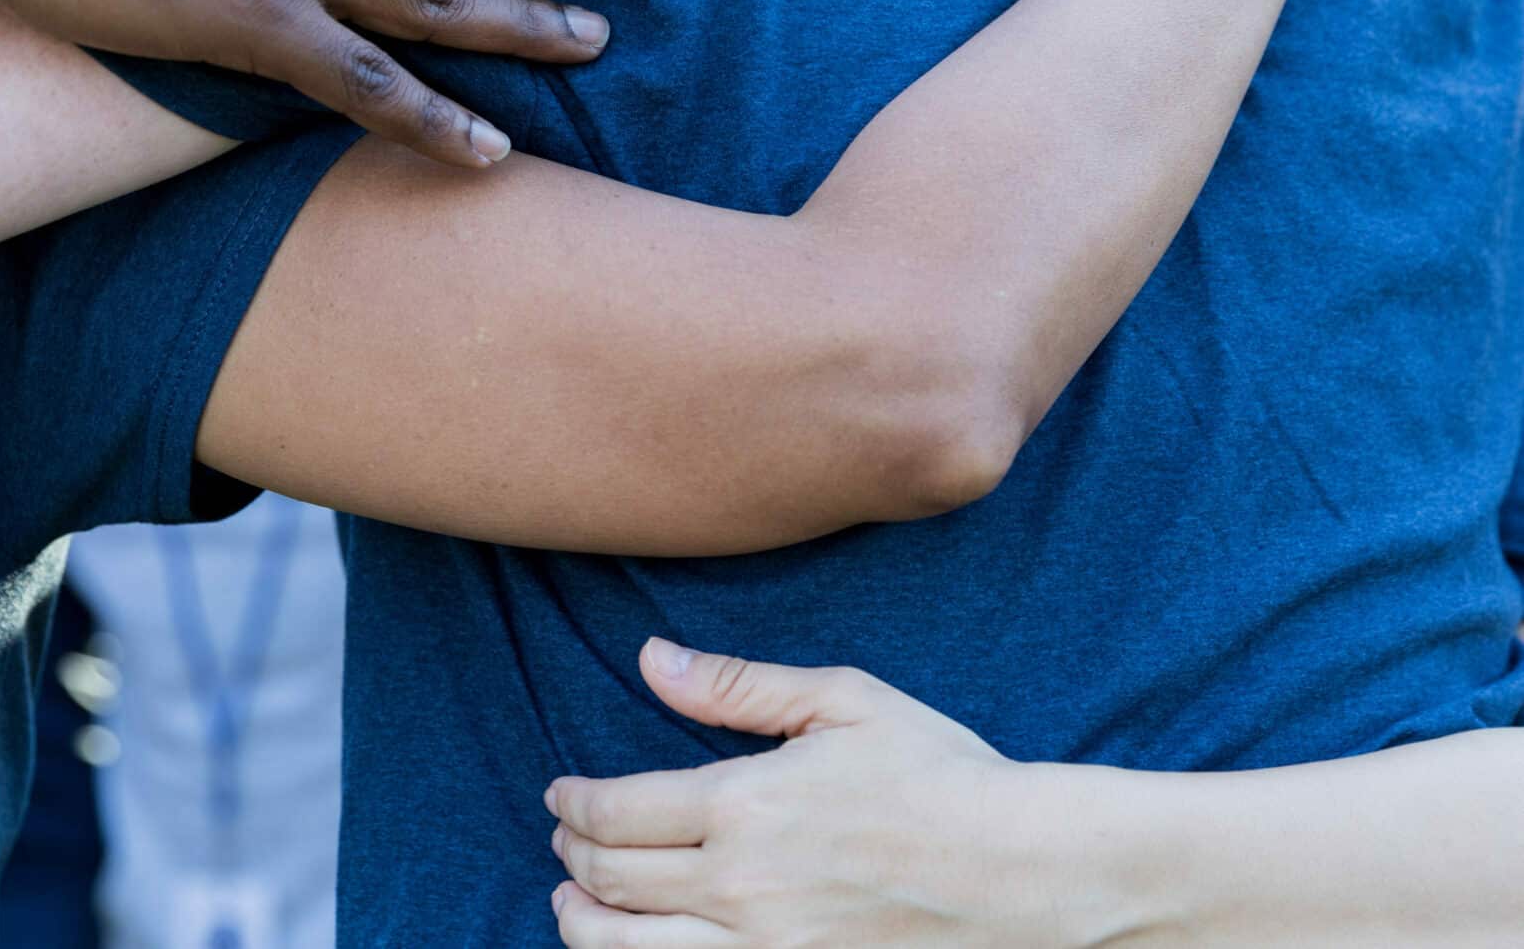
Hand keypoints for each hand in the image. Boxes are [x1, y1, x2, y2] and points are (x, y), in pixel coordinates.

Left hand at [546, 642, 1130, 947]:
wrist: (1020, 873)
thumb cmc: (937, 774)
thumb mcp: (842, 700)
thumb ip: (737, 686)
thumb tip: (651, 658)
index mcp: (746, 804)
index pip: (619, 811)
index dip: (575, 802)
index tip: (560, 792)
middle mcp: (739, 888)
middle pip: (613, 882)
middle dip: (572, 855)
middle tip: (562, 837)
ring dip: (584, 927)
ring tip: (570, 905)